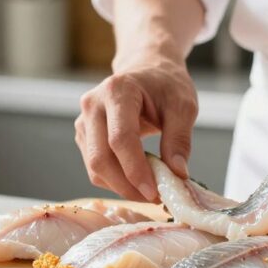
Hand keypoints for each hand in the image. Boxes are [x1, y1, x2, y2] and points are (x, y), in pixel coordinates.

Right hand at [75, 57, 196, 201]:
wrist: (148, 70)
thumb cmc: (166, 84)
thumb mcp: (184, 106)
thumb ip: (180, 139)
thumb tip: (177, 173)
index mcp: (117, 91)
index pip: (121, 138)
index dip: (135, 170)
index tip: (154, 192)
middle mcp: (93, 105)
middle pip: (100, 157)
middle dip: (126, 185)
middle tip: (155, 198)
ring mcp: (84, 121)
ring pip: (95, 167)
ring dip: (121, 186)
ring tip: (151, 189)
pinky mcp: (84, 136)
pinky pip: (96, 167)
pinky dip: (116, 180)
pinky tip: (138, 180)